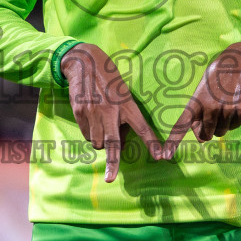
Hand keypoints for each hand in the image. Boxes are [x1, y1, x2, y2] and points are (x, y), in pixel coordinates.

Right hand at [61, 44, 165, 182]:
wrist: (84, 62)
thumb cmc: (108, 78)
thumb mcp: (123, 93)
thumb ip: (124, 115)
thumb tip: (121, 140)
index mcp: (126, 104)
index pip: (142, 127)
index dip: (151, 143)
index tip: (160, 156)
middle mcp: (110, 111)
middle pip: (113, 143)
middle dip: (113, 163)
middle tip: (110, 179)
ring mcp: (94, 113)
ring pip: (97, 142)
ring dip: (101, 143)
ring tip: (102, 128)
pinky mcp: (80, 113)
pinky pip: (86, 134)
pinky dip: (90, 134)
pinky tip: (91, 120)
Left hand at [167, 35, 240, 148]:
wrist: (239, 62)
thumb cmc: (216, 80)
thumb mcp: (201, 92)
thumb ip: (198, 115)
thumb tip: (201, 138)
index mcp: (196, 102)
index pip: (181, 124)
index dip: (173, 141)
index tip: (166, 155)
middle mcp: (210, 107)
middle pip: (206, 135)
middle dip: (208, 131)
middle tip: (213, 115)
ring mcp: (227, 109)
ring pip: (222, 132)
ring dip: (223, 124)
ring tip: (225, 105)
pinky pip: (236, 126)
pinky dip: (235, 120)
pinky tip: (235, 104)